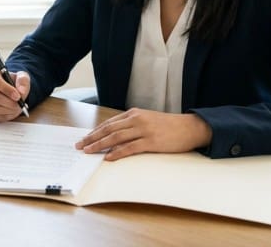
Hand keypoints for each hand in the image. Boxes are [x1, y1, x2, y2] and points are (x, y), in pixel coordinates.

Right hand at [0, 69, 29, 121]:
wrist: (10, 90)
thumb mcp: (21, 76)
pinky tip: (12, 111)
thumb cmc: (13, 82)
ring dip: (9, 109)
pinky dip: (6, 115)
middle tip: (20, 104)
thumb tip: (21, 91)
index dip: (6, 89)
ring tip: (18, 107)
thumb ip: (22, 81)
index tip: (17, 96)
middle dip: (9, 102)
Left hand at [75, 108, 211, 160]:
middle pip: (109, 129)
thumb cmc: (168, 126)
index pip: (109, 123)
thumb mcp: (147, 120)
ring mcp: (144, 130)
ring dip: (100, 145)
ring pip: (116, 138)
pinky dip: (117, 153)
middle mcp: (136, 120)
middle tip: (80, 146)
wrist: (190, 127)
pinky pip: (130, 148)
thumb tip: (114, 136)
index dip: (95, 131)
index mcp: (134, 113)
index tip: (84, 138)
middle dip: (92, 138)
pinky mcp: (151, 141)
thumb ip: (132, 125)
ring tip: (89, 151)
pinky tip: (108, 157)